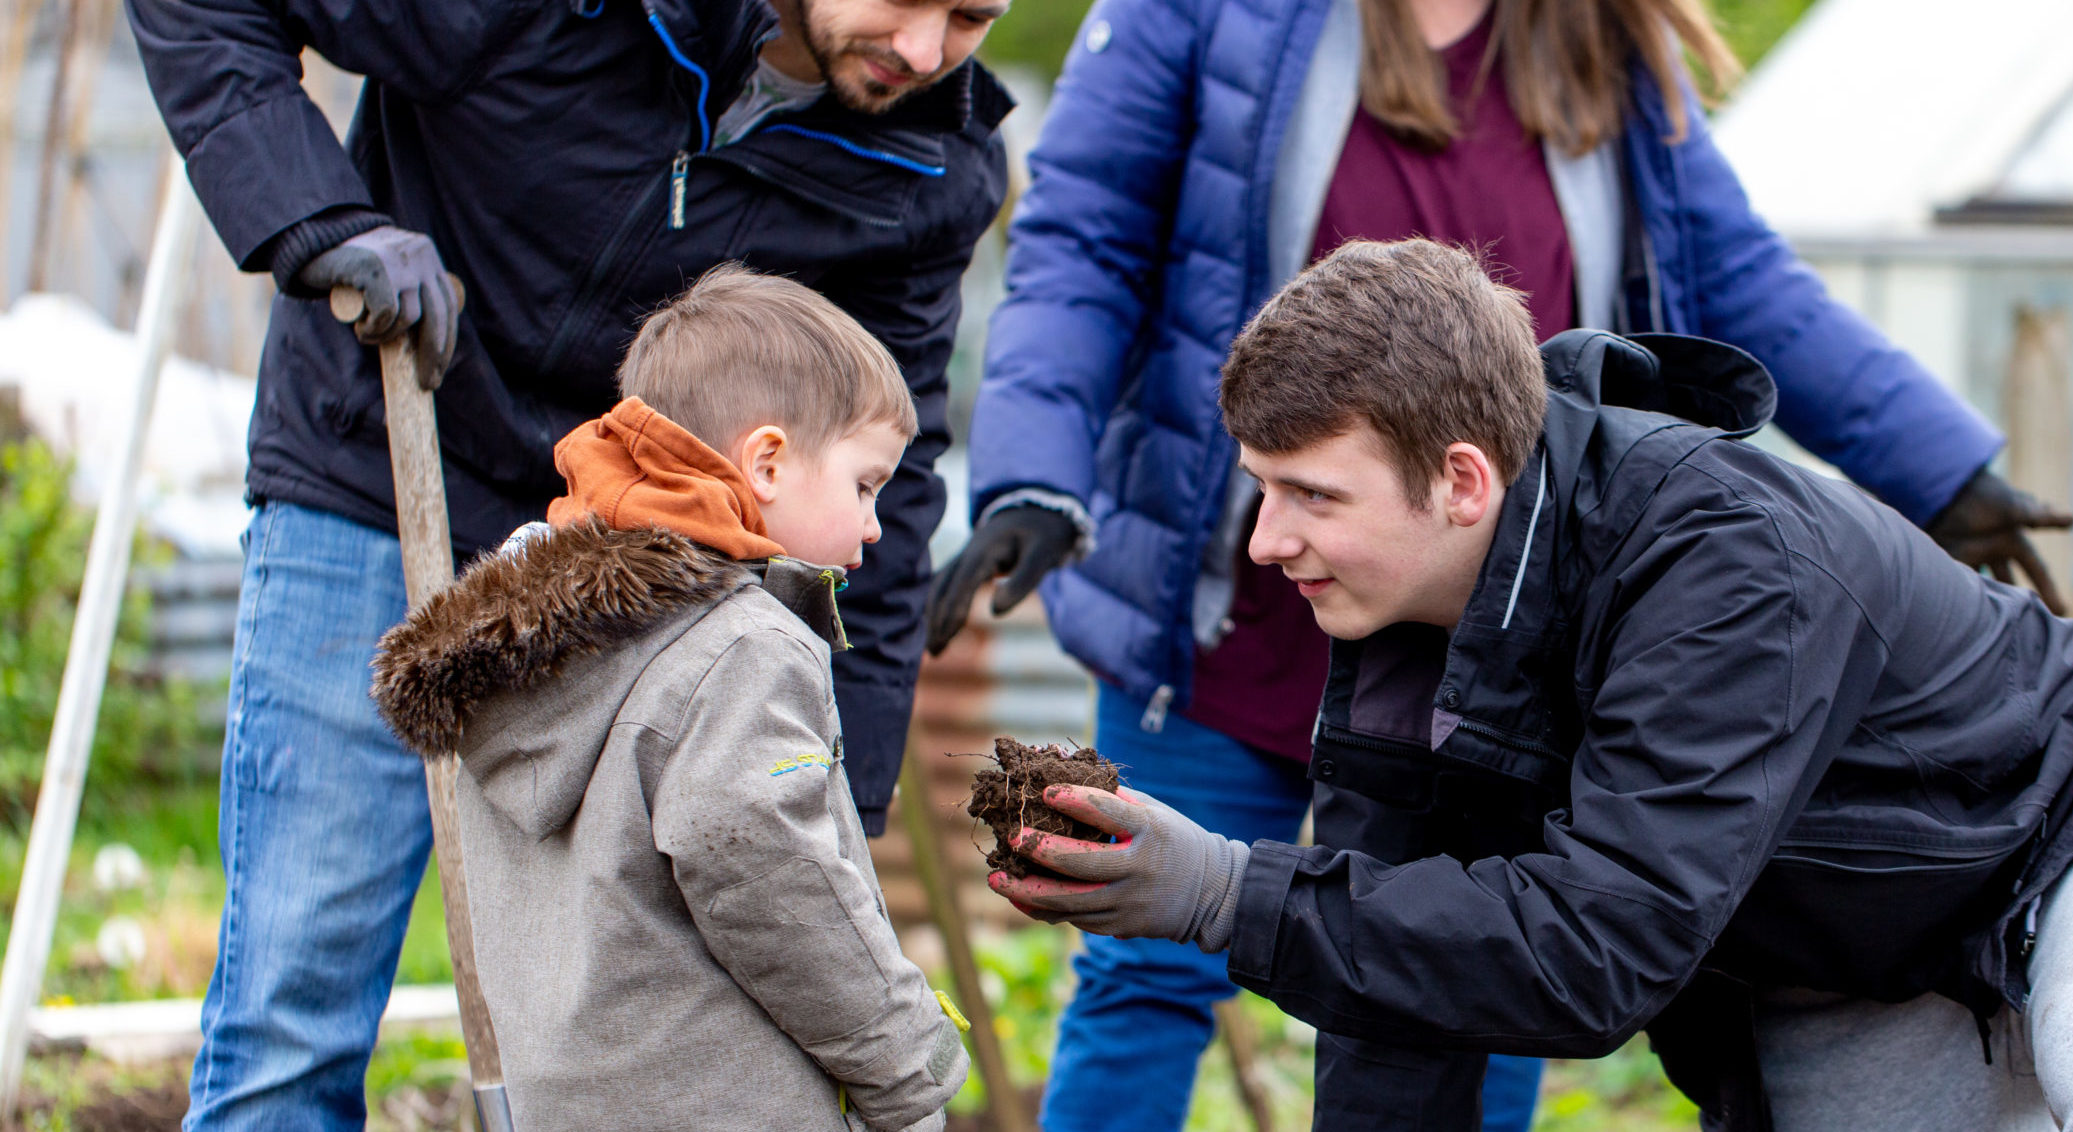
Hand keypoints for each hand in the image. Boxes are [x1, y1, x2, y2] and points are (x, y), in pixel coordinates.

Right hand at [299, 225, 459, 379]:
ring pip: (410, 318)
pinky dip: (374, 329)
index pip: (448, 304)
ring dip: (388, 337)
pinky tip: (360, 326)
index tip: (439, 369)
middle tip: (427, 383)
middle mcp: (420, 254)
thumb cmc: (350, 269)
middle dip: (434, 355)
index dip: (447, 340)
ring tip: (368, 335)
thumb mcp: (389, 277)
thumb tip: (430, 347)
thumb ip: (409, 297)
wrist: (311, 241)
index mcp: (427, 256)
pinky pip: (386, 313)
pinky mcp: (377, 267)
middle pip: (439, 315)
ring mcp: (400, 260)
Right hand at [924, 505, 1078, 653]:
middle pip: (943, 588)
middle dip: (937, 620)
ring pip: (940, 587)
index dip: (952, 611)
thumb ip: (1022, 582)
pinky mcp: (969, 562)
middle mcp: (968, 553)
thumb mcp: (1043, 556)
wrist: (1041, 508)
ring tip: (934, 647)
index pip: (962, 584)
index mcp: (984, 551)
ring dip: (934, 615)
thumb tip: (995, 611)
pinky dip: (939, 604)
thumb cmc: (1045, 534)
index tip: (946, 637)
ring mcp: (965, 556)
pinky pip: (947, 584)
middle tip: (934, 653)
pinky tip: (937, 623)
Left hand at [986, 784, 1249, 951]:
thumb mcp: (1153, 812)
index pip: (1109, 813)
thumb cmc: (1173, 841)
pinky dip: (1045, 910)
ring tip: (997, 880)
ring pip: (1071, 902)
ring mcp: (1128, 902)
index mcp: (1149, 831)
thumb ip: (1111, 796)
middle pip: (1082, 864)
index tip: (1046, 791)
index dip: (1075, 800)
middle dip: (1042, 852)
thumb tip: (1061, 769)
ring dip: (1028, 892)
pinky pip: (1076, 920)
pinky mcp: (1121, 926)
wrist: (1211, 894)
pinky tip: (1020, 898)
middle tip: (1014, 839)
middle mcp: (1138, 869)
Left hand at [1926, 469, 2072, 613]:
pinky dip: (1963, 592)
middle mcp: (1995, 548)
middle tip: (2030, 625)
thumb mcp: (2012, 507)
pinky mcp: (1950, 556)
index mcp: (2014, 538)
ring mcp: (1972, 553)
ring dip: (1990, 600)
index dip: (2048, 589)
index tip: (2060, 611)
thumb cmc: (1982, 495)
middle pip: (2011, 581)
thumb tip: (2071, 518)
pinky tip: (1966, 614)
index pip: (2036, 569)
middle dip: (2020, 600)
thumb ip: (2039, 516)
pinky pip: (1961, 579)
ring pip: (1986, 584)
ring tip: (1997, 625)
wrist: (1941, 488)